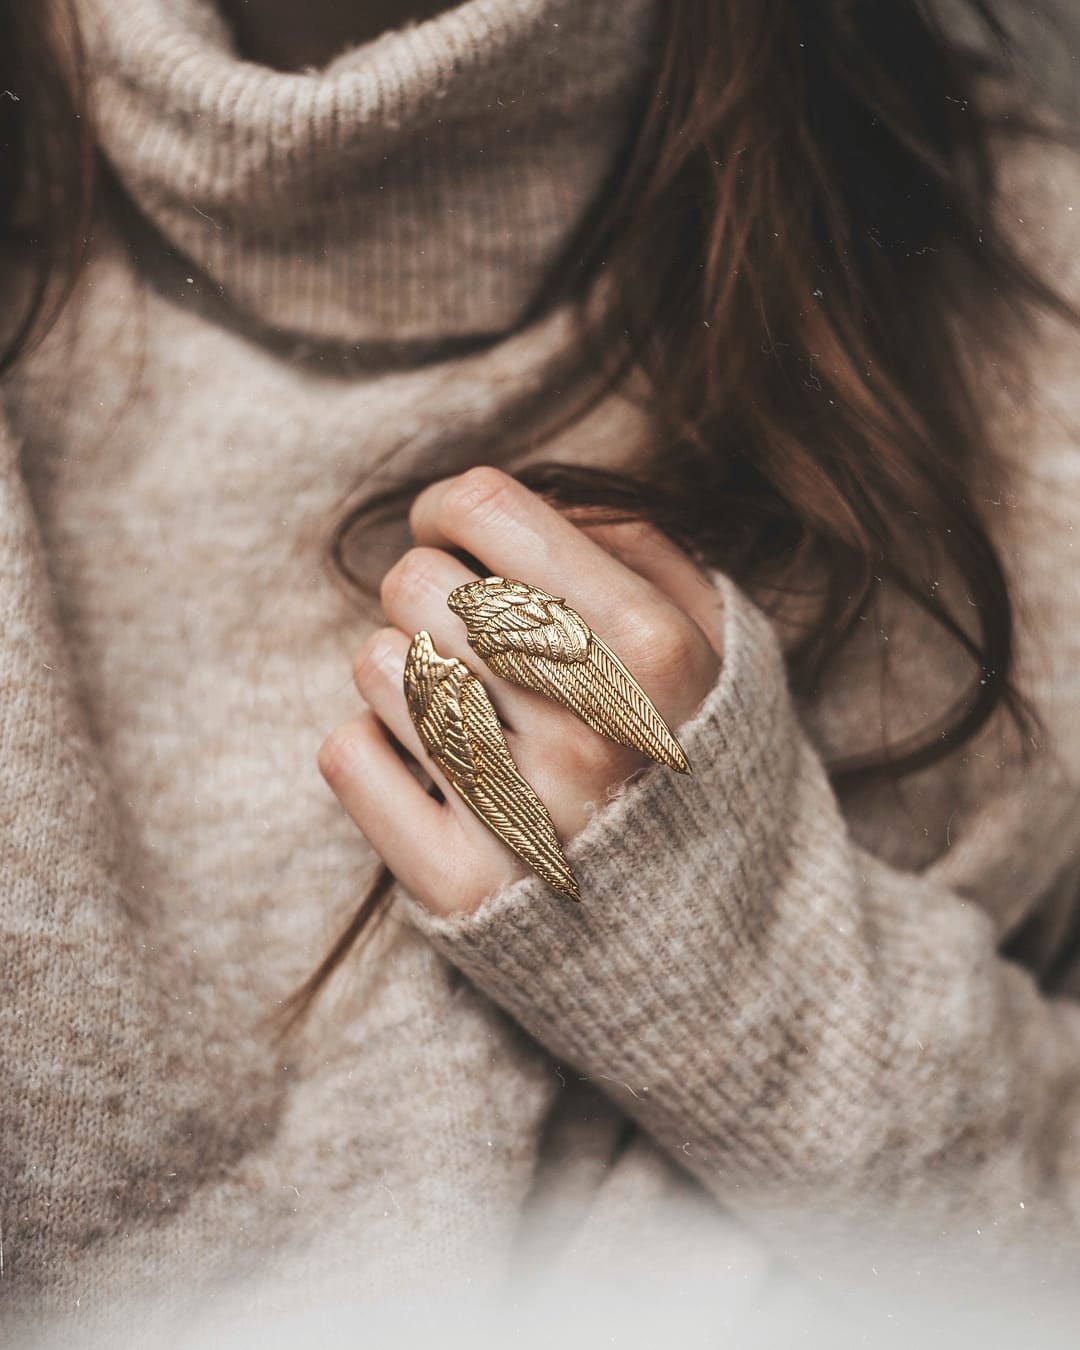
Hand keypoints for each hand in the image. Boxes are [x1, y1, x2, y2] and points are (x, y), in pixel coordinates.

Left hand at [318, 467, 724, 914]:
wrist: (723, 953)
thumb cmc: (707, 770)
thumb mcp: (724, 642)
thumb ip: (643, 548)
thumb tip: (540, 498)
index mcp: (655, 653)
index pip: (486, 508)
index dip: (451, 507)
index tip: (457, 539)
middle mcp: (589, 729)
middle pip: (415, 581)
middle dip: (428, 592)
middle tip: (467, 637)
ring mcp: (522, 814)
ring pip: (376, 663)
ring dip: (405, 670)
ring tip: (464, 707)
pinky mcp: (457, 887)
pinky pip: (349, 755)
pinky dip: (375, 746)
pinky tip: (433, 767)